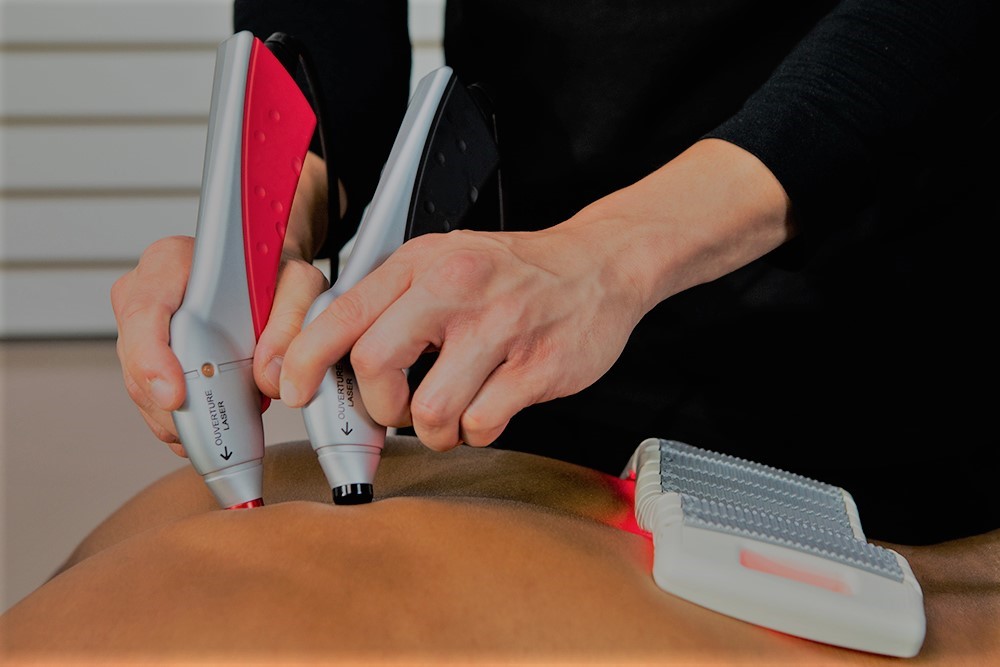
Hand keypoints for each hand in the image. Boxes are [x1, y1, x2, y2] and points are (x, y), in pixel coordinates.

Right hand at [111, 152, 334, 455]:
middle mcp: (145, 294)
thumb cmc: (274, 274)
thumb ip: (291, 320)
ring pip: (144, 390)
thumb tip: (270, 376)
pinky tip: (213, 426)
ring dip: (182, 417)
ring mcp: (142, 331)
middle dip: (173, 404)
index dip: (151, 357)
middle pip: (138, 361)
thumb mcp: (298, 282)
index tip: (175, 394)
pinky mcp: (150, 360)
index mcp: (171, 262)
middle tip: (214, 427)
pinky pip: (153, 402)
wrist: (267, 276)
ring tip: (227, 423)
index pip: (144, 310)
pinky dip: (184, 422)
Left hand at [279, 139, 792, 452]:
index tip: (294, 391)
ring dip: (433, 430)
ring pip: (430, 412)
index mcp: (422, 264)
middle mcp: (455, 290)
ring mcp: (500, 329)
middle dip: (378, 407)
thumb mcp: (442, 262)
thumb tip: (325, 357)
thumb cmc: (512, 273)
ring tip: (452, 411)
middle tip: (398, 407)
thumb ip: (388, 303)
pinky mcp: (538, 367)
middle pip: (375, 367)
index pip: (342, 314)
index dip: (305, 360)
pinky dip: (477, 431)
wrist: (599, 266)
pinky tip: (489, 408)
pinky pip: (482, 425)